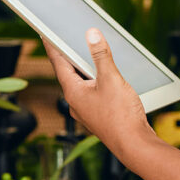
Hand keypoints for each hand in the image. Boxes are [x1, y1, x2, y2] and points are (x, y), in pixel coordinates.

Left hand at [43, 29, 150, 151]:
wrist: (135, 145)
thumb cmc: (121, 116)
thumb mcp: (111, 79)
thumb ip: (101, 55)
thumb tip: (91, 35)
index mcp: (73, 92)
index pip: (58, 64)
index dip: (52, 47)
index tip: (45, 35)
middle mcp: (76, 103)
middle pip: (69, 74)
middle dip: (69, 57)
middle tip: (66, 41)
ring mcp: (87, 111)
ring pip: (82, 85)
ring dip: (85, 71)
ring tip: (88, 57)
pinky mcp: (99, 116)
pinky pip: (93, 94)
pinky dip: (96, 82)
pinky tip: (107, 80)